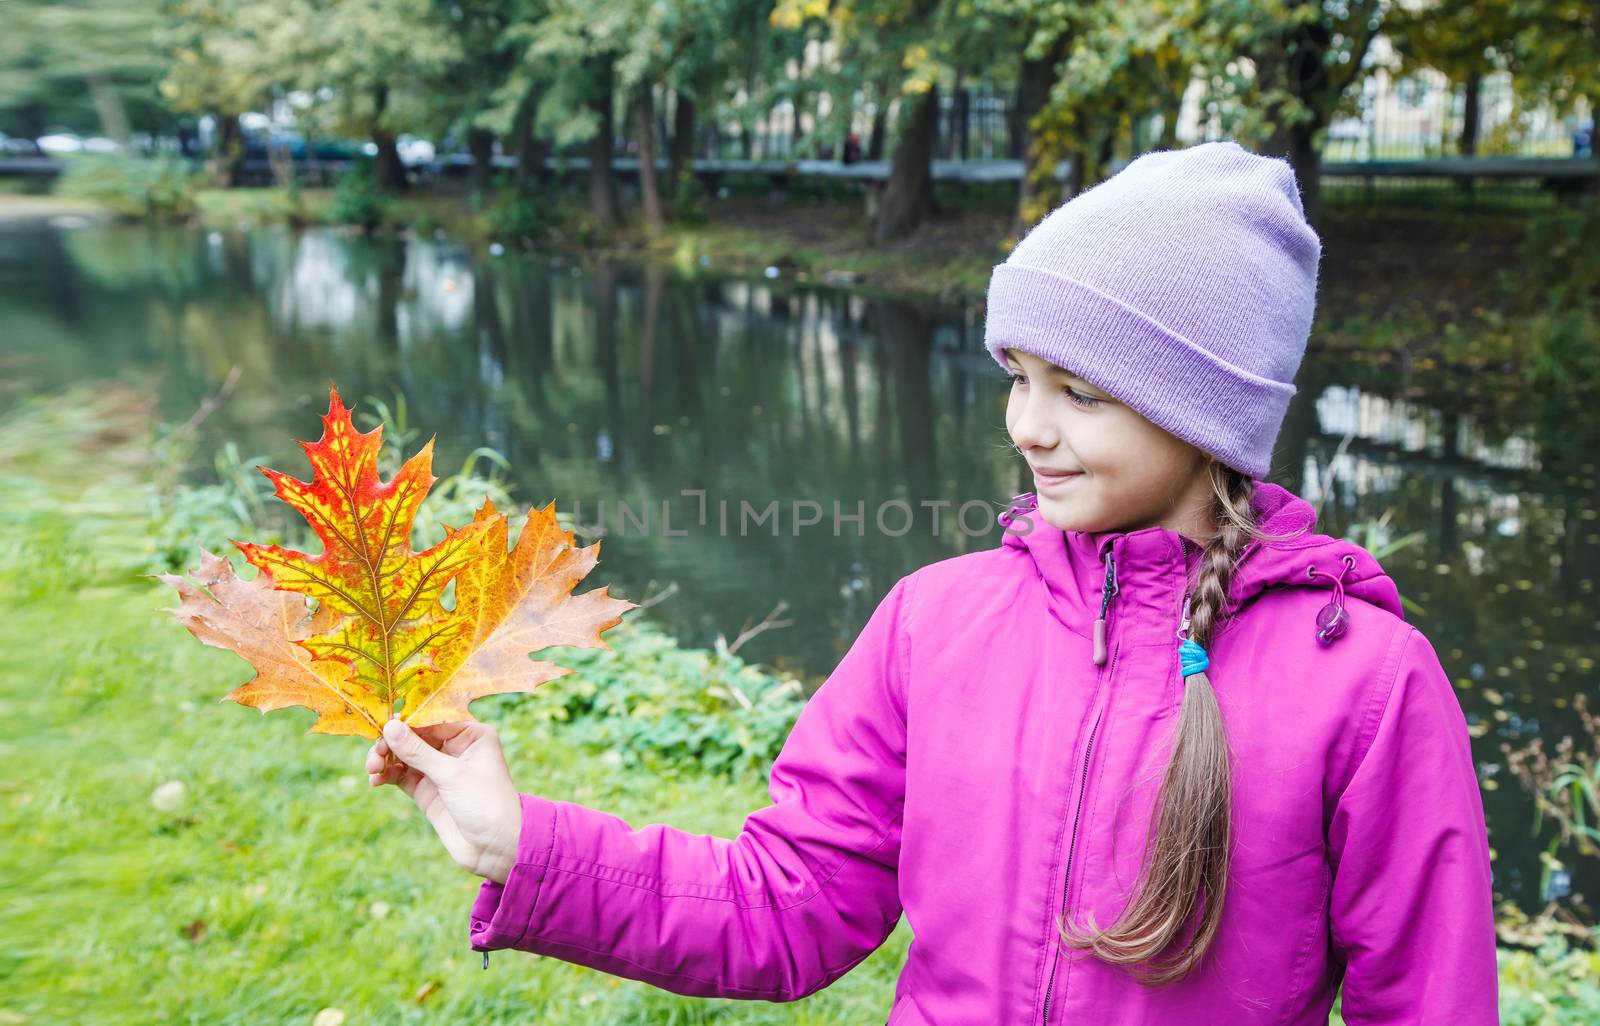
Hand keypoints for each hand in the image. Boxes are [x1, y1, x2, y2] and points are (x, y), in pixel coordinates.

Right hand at [366, 718, 522, 884]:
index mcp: (470, 734)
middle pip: (413, 736)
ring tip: (372, 770)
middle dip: (391, 743)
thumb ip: (419, 752)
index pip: (430, 719)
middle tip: (374, 755)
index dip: (404, 723)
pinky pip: (401, 775)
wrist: (496, 848)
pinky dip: (387, 775)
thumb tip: (390, 725)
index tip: (380, 726)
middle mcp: (455, 748)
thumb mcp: (452, 775)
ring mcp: (439, 769)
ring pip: (404, 755)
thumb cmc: (486, 805)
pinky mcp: (428, 790)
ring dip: (385, 759)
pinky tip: (376, 780)